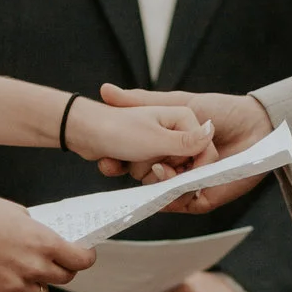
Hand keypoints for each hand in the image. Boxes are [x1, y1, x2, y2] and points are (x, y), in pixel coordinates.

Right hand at [0, 191, 93, 291]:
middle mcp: (34, 267)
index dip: (85, 257)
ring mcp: (16, 285)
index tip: (82, 255)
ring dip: (36, 284)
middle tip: (51, 262)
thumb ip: (37, 231)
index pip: (81, 260)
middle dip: (60, 269)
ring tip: (21, 271)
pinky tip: (3, 280)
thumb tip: (49, 241)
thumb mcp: (18, 213)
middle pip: (64, 278)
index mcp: (44, 242)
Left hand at [64, 96, 213, 173]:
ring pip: (166, 171)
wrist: (80, 128)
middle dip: (166, 171)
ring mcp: (158, 141)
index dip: (192, 168)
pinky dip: (133, 171)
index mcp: (184, 118)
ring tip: (129, 159)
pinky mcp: (144, 151)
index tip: (177, 173)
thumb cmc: (117, 130)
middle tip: (151, 165)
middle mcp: (174, 129)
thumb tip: (211, 133)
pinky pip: (148, 171)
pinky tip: (115, 163)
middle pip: (185, 165)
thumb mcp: (156, 139)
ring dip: (146, 173)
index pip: (205, 152)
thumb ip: (187, 142)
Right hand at [99, 86, 273, 211]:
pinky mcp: (203, 199)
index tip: (103, 159)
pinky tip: (170, 184)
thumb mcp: (177, 103)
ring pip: (159, 194)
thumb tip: (105, 90)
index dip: (115, 161)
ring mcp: (187, 186)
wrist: (257, 126)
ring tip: (161, 168)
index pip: (132, 161)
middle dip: (136, 173)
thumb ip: (141, 99)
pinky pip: (181, 205)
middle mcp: (172, 169)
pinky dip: (172, 198)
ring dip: (156, 184)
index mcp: (164, 149)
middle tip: (135, 162)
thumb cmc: (221, 111)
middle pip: (143, 179)